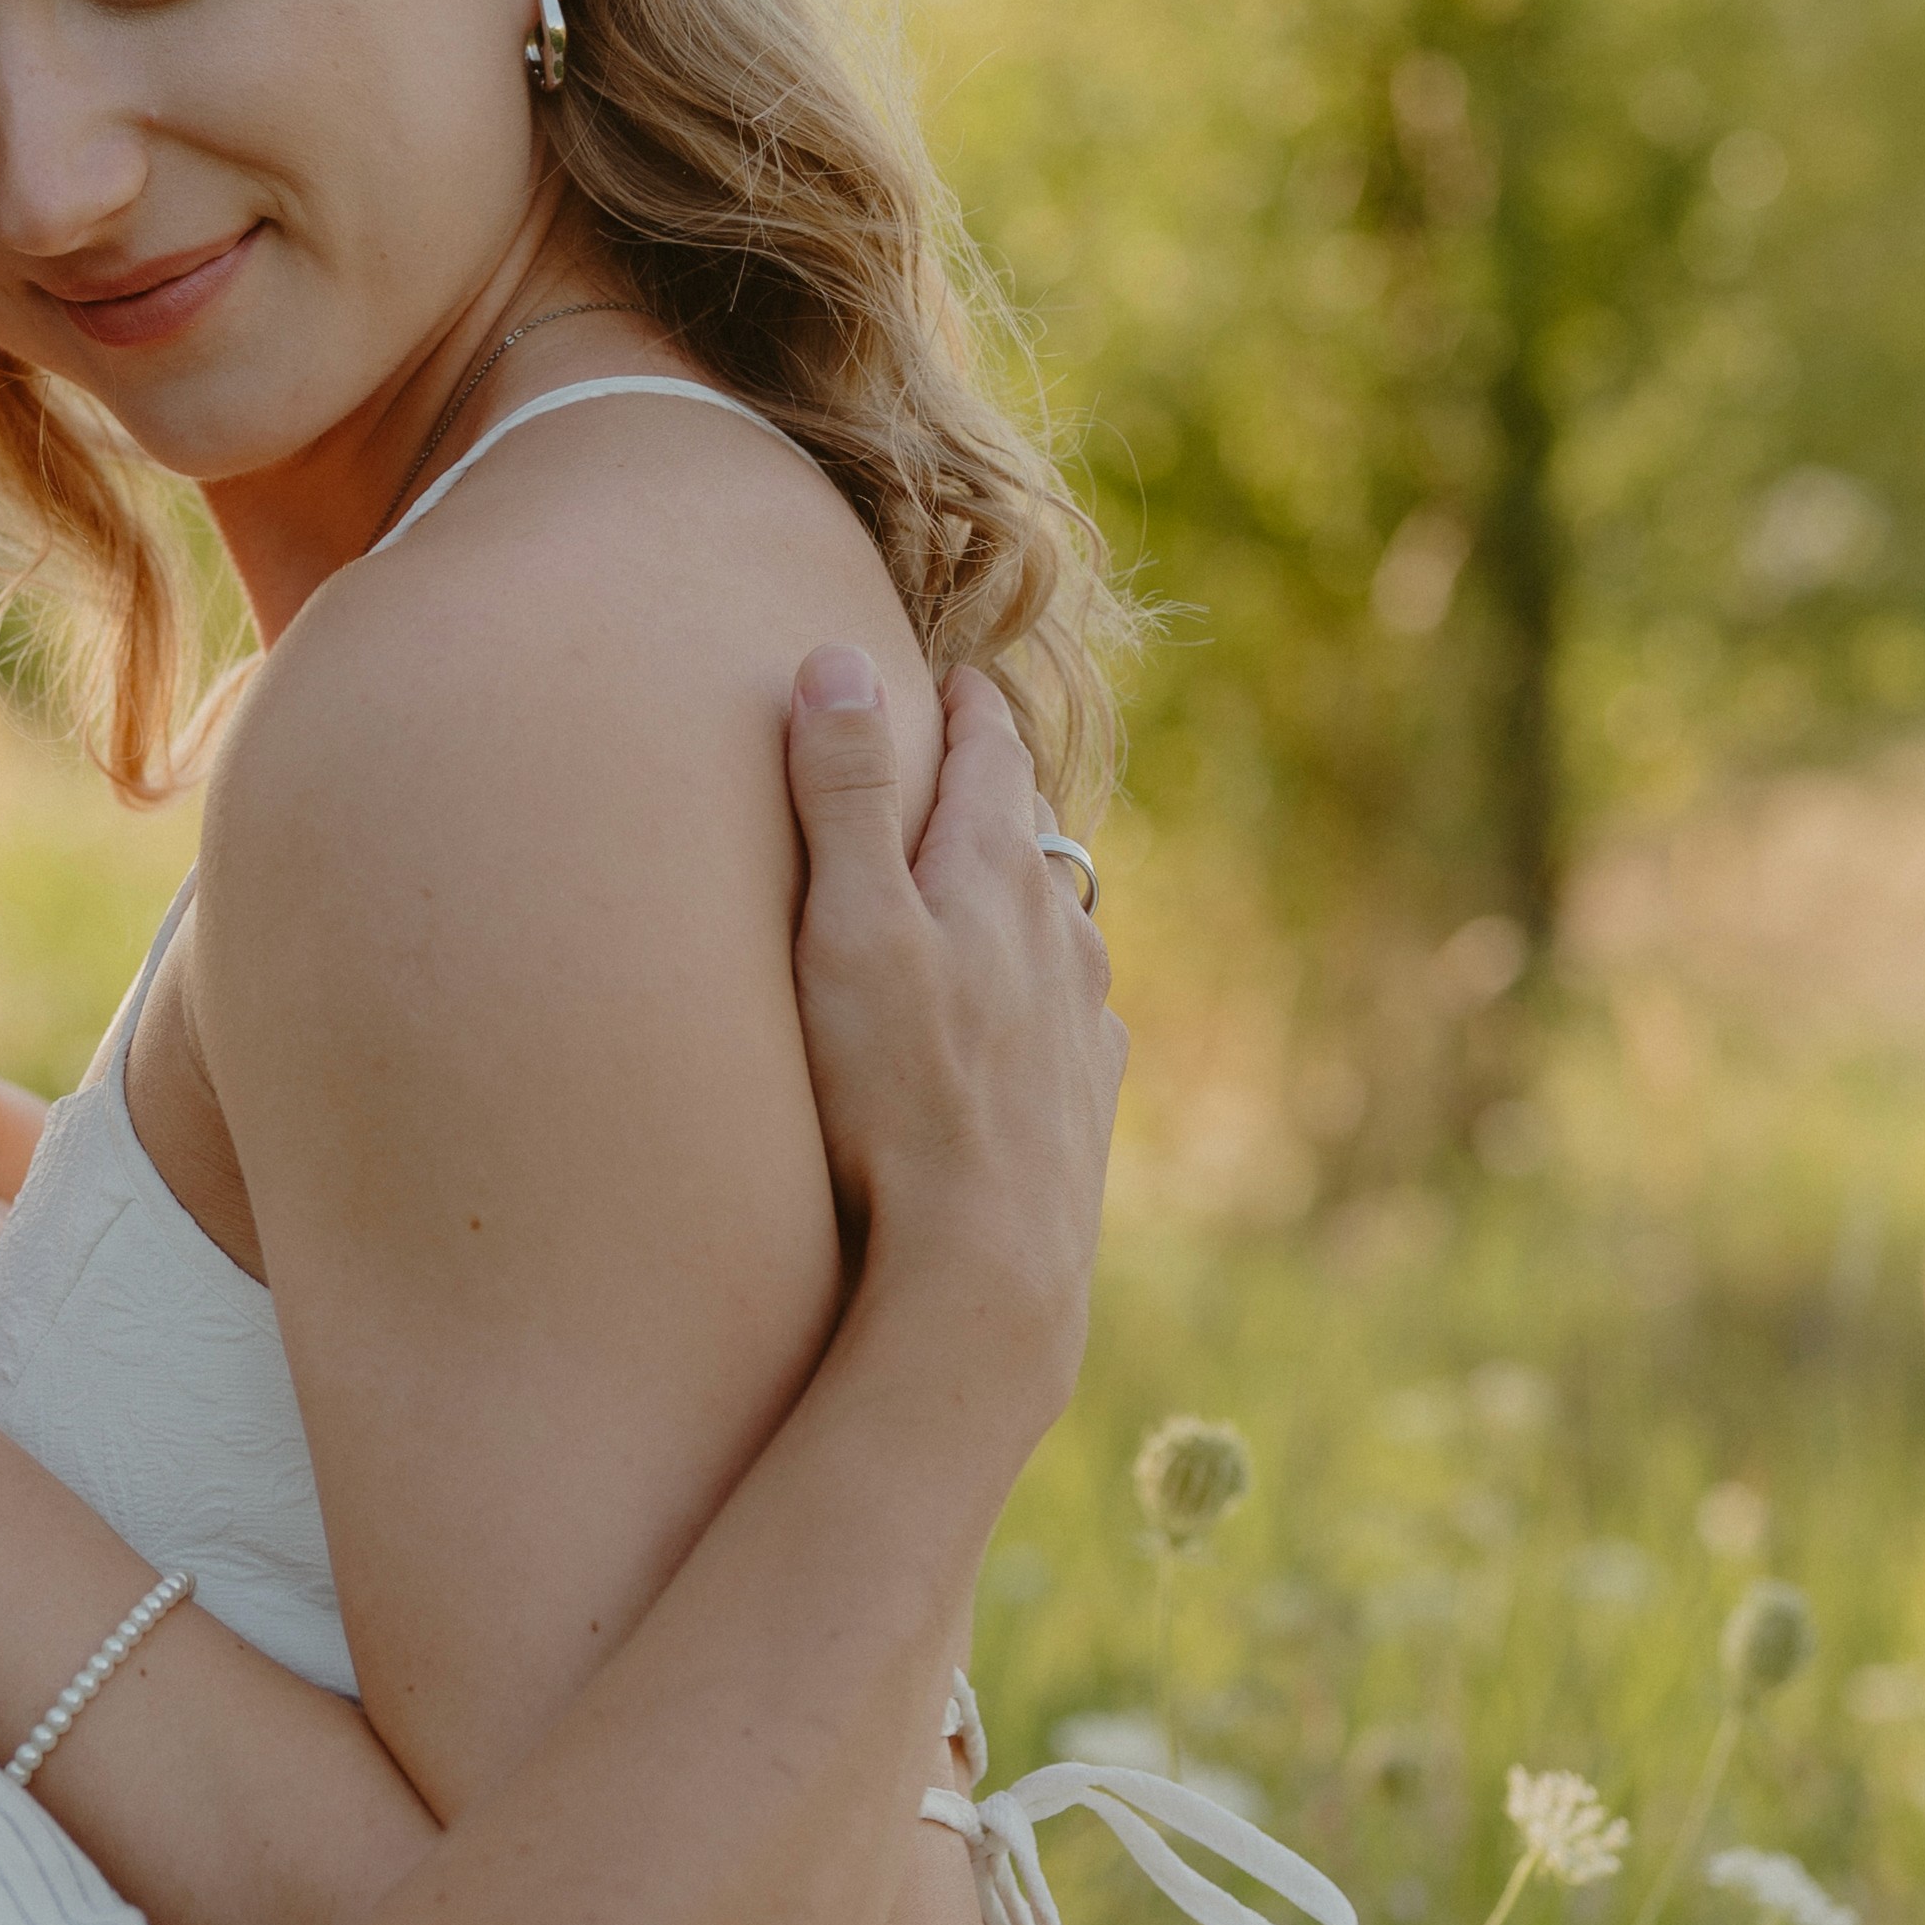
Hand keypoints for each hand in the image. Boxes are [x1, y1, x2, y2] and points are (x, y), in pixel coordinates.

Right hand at [782, 653, 1123, 1447]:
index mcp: (996, 871)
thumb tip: (838, 657)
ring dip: (1019, 895)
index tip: (946, 675)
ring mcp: (1085, 1016)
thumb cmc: (896, 1094)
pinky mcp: (1086, 1097)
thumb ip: (845, 791)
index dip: (963, 705)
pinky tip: (1024, 1019)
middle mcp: (1061, 930)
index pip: (992, 750)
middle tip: (952, 765)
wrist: (986, 1267)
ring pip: (1059, 921)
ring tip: (977, 894)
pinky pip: (1073, 1012)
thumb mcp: (846, 925)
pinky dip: (1041, 989)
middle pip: (1028, 832)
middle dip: (990, 793)